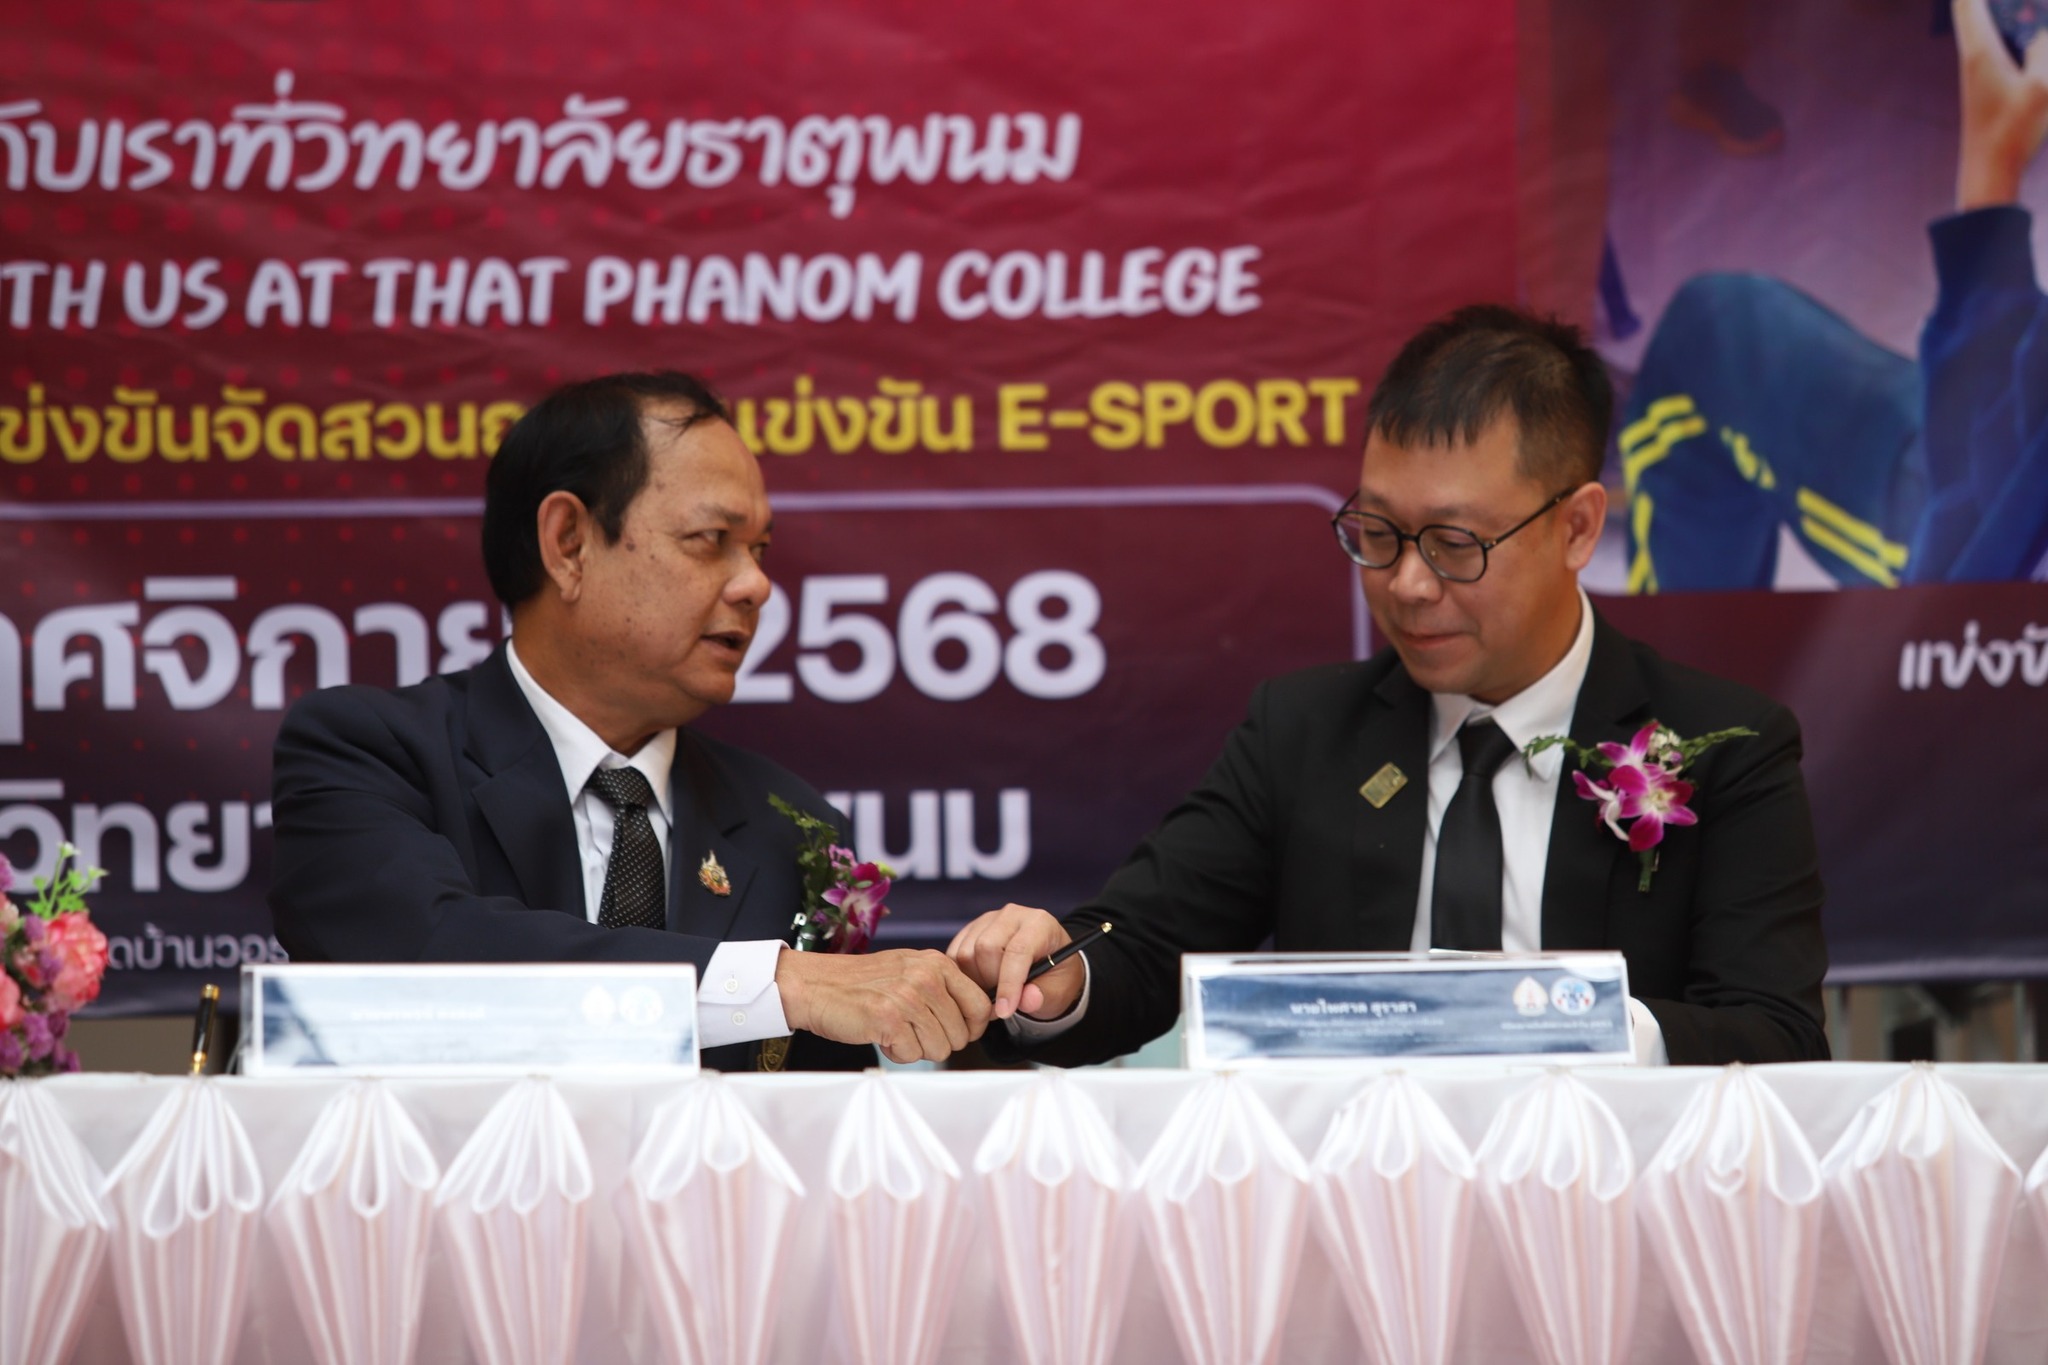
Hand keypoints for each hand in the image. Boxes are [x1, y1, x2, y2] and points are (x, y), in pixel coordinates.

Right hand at [774, 947, 990, 1063]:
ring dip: (917, 1049)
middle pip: (961, 1035)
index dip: (971, 1028)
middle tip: (913, 1031)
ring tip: (896, 1030)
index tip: (955, 1032)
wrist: (817, 985)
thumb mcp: (910, 969)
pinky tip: (882, 1035)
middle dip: (939, 1042)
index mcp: (937, 963)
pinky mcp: (888, 1019)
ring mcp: (908, 997)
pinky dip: (897, 1053)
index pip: (980, 1006)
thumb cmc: (863, 983)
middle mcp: (926, 977)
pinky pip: (912, 1055)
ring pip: (939, 1049)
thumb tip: (980, 1017)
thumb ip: (943, 987)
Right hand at [948, 904, 1081, 1021]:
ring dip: (975, 982)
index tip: (1004, 1012)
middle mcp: (1012, 914)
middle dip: (991, 982)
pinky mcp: (970, 930)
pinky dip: (962, 977)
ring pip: (966, 953)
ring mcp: (988, 920)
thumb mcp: (1057, 992)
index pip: (1018, 950)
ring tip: (991, 996)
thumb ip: (1043, 996)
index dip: (1009, 984)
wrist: (1045, 966)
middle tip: (1000, 1004)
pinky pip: (954, 955)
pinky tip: (980, 987)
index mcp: (1040, 923)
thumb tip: (1027, 1001)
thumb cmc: (1054, 978)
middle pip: (986, 947)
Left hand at [1955, 0, 2047, 207]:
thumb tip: (2043, 30)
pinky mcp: (1987, 77)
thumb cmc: (2011, 132)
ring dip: (1996, 6)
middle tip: (2021, 3)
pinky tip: (2027, 21)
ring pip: (1984, 19)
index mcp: (1980, 50)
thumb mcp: (2043, 87)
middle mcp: (1974, 52)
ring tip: (2024, 8)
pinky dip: (2008, 22)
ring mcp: (1979, 65)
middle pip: (1973, 5)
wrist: (1987, 171)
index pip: (1967, 1)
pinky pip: (1996, 36)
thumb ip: (2047, 49)